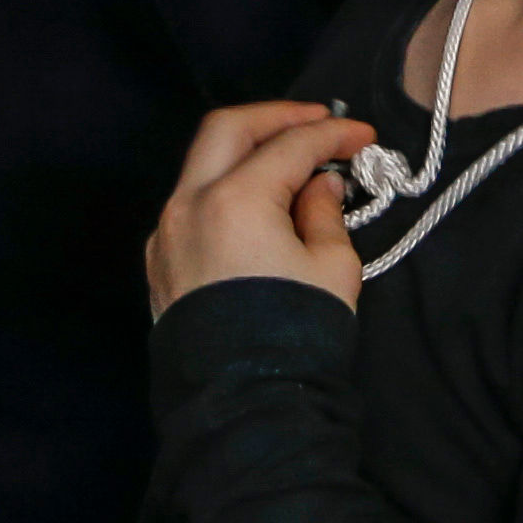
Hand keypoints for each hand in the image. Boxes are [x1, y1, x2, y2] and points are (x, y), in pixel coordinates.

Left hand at [144, 101, 368, 313]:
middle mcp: (189, 205)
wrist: (243, 405)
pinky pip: (190, 203)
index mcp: (235, 200)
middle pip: (227, 130)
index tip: (362, 137)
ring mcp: (166, 233)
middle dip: (275, 117)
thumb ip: (325, 212)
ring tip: (289, 158)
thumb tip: (318, 185)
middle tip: (316, 122)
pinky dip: (223, 187)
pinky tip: (256, 201)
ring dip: (245, 151)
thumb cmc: (295, 334)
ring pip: (201, 165)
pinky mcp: (159, 261)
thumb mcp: (332, 268)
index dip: (332, 135)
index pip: (290, 146)